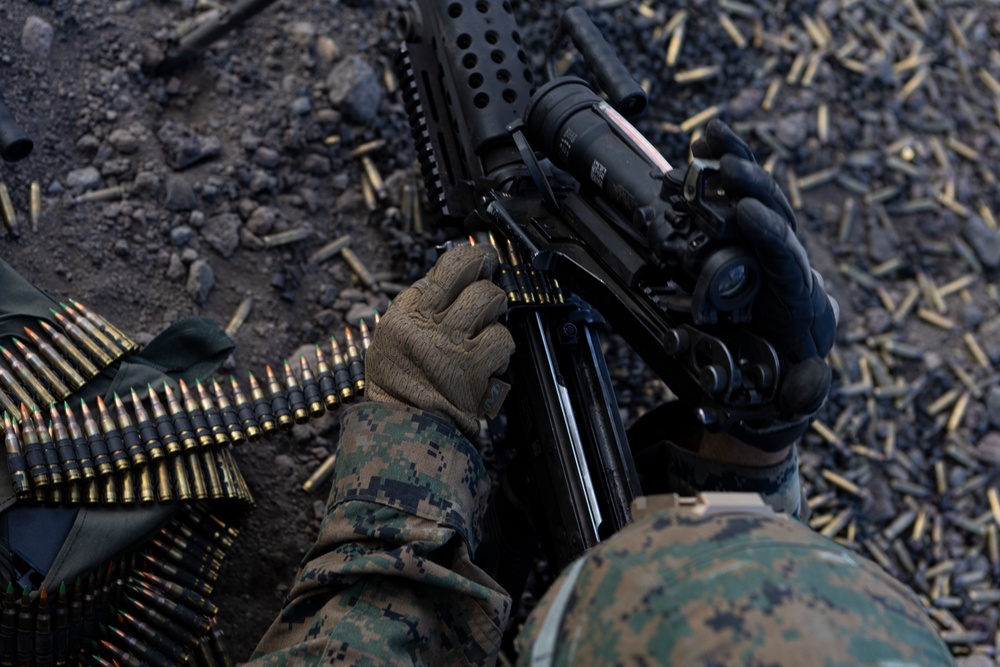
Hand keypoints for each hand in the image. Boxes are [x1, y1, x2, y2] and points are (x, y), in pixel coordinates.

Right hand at [364, 245, 514, 437]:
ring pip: (489, 298)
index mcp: (402, 315)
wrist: (402, 438)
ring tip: (488, 328)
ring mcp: (446, 343)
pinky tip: (492, 361)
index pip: (444, 268)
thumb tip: (457, 281)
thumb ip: (421, 312)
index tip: (483, 259)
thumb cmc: (401, 393)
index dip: (471, 258)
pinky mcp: (470, 368)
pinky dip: (503, 350)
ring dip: (496, 312)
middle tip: (491, 289)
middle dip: (488, 279)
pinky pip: (501, 338)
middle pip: (469, 274)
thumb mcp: (393, 344)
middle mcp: (422, 324)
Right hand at [692, 120, 838, 447]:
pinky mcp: (749, 234)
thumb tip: (810, 382)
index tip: (746, 213)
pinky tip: (704, 139)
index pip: (788, 257)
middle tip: (726, 167)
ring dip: (736, 163)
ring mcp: (770, 243)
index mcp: (799, 296)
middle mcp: (788, 260)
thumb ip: (805, 390)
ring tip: (710, 137)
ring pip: (759, 194)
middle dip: (753, 186)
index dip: (769, 233)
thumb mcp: (797, 389)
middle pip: (777, 214)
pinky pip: (738, 194)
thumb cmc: (785, 368)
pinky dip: (725, 165)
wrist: (784, 350)